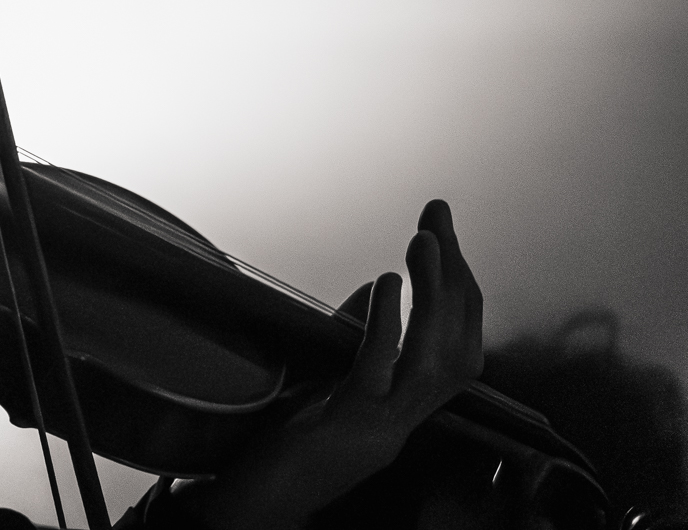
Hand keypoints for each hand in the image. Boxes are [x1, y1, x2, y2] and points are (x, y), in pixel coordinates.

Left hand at [176, 199, 483, 529]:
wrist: (259, 506)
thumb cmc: (289, 448)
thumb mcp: (330, 385)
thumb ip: (355, 340)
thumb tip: (377, 288)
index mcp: (404, 410)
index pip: (456, 344)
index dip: (456, 289)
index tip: (442, 235)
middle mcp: (406, 420)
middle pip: (458, 345)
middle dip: (454, 276)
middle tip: (438, 217)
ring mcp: (382, 427)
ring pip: (435, 361)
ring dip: (435, 296)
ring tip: (427, 240)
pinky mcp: (348, 428)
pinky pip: (376, 372)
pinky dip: (387, 325)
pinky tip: (385, 283)